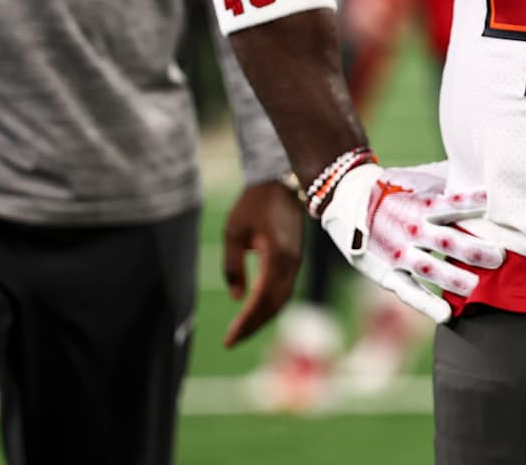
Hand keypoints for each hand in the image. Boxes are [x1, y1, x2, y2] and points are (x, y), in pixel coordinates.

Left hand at [221, 180, 304, 347]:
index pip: (261, 298)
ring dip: (263, 318)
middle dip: (254, 326)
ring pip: (282, 300)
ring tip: (241, 331)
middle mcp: (291, 263)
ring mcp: (296, 262)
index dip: (246, 321)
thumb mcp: (234, 232)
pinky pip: (284, 290)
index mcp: (276, 256)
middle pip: (274, 305)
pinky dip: (270, 305)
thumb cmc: (254, 205)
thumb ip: (233, 266)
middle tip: (231, 342)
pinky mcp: (295, 260)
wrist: (281, 183)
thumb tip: (237, 298)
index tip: (229, 339)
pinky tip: (256, 311)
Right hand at [320, 162, 505, 322]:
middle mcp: (412, 229)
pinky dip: (426, 304)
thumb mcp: (419, 177)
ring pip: (429, 269)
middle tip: (500, 257)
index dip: (474, 203)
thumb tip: (482, 166)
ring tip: (476, 287)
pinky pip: (408, 291)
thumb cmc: (396, 189)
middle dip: (474, 250)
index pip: (453, 203)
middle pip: (447, 241)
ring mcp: (399, 252)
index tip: (496, 206)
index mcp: (422, 204)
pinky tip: (446, 314)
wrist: (349, 199)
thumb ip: (449, 177)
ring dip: (453, 279)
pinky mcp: (387, 272)